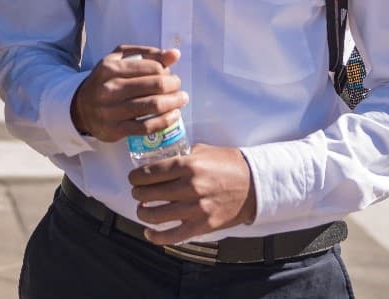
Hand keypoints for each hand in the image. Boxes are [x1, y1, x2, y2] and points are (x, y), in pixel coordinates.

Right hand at [70, 45, 186, 142]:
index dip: (167, 71)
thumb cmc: (106, 81)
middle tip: (179, 88)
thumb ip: (147, 54)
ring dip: (173, 103)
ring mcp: (112, 111)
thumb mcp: (120, 60)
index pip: (151, 67)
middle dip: (173, 86)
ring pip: (152, 106)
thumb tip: (175, 54)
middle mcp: (110, 88)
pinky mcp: (115, 130)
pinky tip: (173, 116)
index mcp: (111, 68)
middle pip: (154, 86)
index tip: (171, 75)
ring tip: (181, 100)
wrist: (80, 108)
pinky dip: (164, 121)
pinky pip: (146, 127)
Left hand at [128, 144, 256, 244]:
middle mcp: (189, 187)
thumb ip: (181, 155)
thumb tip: (160, 159)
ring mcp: (195, 208)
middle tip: (136, 192)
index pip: (150, 172)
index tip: (133, 178)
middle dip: (137, 192)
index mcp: (188, 165)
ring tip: (142, 209)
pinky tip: (148, 233)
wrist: (254, 185)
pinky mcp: (202, 226)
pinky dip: (156, 237)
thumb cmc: (229, 165)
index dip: (136, 176)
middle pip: (148, 193)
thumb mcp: (203, 151)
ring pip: (155, 215)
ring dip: (142, 212)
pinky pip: (172, 236)